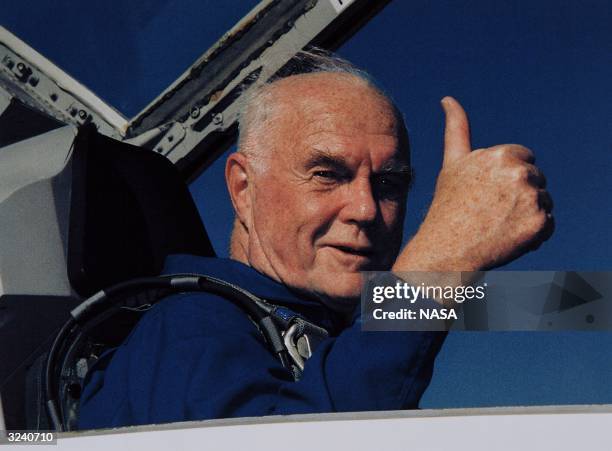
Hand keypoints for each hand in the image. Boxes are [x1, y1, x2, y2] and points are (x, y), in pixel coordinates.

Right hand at [394, 97, 553, 271]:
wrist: (446, 250)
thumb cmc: (448, 206)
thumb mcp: (453, 163)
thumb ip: (457, 128)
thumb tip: (448, 98)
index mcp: (501, 155)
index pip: (524, 159)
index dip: (505, 177)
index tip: (486, 192)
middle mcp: (519, 173)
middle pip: (536, 179)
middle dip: (518, 194)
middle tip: (490, 211)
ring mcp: (531, 199)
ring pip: (544, 201)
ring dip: (527, 213)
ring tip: (498, 225)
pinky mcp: (539, 224)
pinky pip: (549, 225)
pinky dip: (534, 234)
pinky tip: (509, 238)